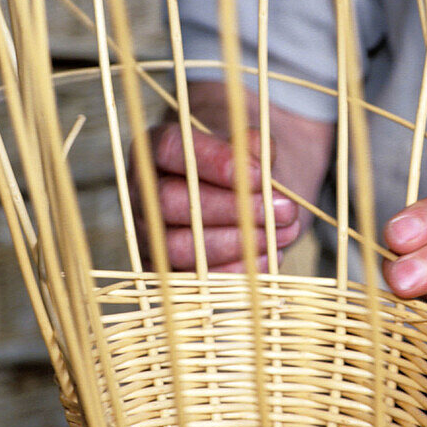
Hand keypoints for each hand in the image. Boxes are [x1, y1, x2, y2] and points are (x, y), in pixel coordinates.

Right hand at [132, 123, 301, 270]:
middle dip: (231, 209)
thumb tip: (258, 163)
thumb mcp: (252, 146)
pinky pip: (191, 280)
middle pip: (169, 201)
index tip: (260, 175)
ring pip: (177, 247)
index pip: (171, 148)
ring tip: (281, 234)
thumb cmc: (245, 163)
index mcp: (158, 149)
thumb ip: (253, 148)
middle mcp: (143, 192)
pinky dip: (235, 272)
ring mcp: (149, 235)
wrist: (249, 191)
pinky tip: (270, 257)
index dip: (214, 161)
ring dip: (236, 244)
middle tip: (283, 210)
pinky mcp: (165, 270)